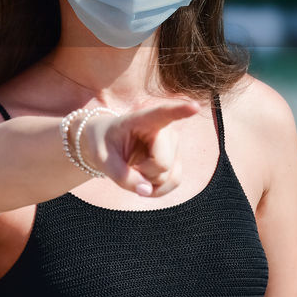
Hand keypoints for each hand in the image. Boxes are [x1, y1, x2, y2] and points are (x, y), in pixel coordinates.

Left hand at [80, 101, 199, 196]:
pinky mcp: (177, 159)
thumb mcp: (102, 159)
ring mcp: (174, 144)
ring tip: (135, 168)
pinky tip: (144, 181)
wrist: (109, 145)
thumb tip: (146, 190)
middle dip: (142, 173)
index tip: (194, 106)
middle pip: (162, 164)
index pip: (162, 114)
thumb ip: (122, 176)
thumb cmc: (103, 144)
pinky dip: (157, 189)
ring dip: (148, 182)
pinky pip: (174, 182)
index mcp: (142, 119)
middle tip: (127, 163)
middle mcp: (165, 129)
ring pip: (168, 176)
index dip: (180, 110)